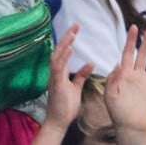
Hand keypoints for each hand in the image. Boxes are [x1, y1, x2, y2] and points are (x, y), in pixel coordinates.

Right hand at [33, 24, 94, 143]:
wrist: (58, 121)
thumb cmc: (66, 105)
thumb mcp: (76, 87)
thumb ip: (81, 75)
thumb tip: (90, 63)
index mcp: (60, 71)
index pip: (64, 51)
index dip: (69, 39)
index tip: (76, 29)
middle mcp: (56, 71)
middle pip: (60, 49)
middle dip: (67, 36)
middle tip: (76, 25)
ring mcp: (55, 76)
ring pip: (57, 55)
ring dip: (64, 44)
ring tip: (72, 34)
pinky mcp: (56, 83)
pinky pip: (58, 67)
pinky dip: (63, 57)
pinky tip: (68, 49)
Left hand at [104, 25, 145, 144]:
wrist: (130, 127)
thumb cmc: (117, 111)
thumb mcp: (109, 94)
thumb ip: (112, 79)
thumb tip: (117, 64)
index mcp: (124, 73)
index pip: (128, 52)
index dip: (130, 40)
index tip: (133, 27)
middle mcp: (137, 74)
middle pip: (143, 53)